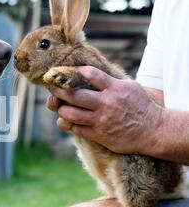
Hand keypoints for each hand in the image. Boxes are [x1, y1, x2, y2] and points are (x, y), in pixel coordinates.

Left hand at [47, 66, 163, 154]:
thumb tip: (90, 71)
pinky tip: (69, 120)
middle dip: (59, 91)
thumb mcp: (129, 86)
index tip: (65, 71)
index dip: (75, 72)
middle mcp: (106, 103)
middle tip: (52, 88)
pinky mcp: (99, 135)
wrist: (153, 131)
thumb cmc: (140, 106)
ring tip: (59, 106)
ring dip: (61, 109)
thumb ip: (110, 80)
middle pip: (74, 95)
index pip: (91, 74)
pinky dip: (69, 124)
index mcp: (114, 88)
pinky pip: (76, 129)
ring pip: (70, 114)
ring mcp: (101, 120)